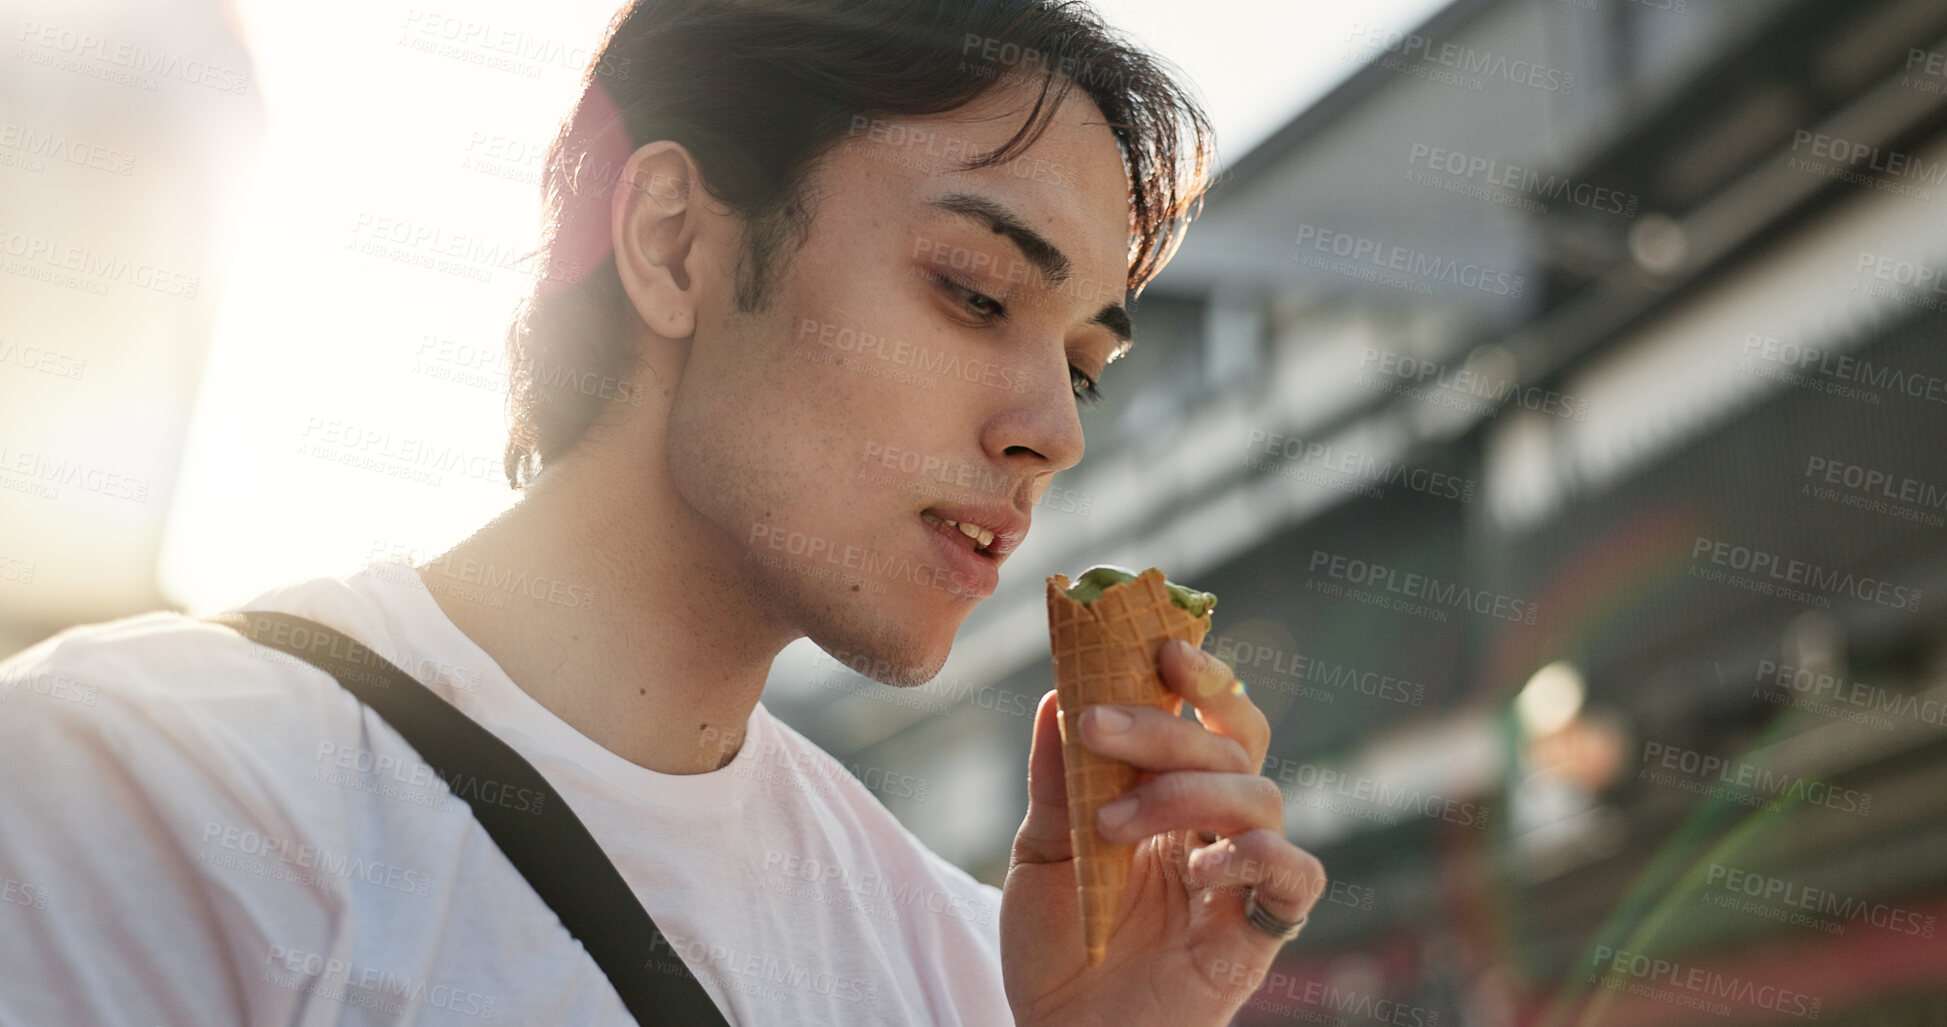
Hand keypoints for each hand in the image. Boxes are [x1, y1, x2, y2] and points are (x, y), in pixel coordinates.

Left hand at [1001, 639, 1325, 1026]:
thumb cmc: (1057, 951)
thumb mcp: (1041, 855)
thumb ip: (1056, 781)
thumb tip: (1055, 693)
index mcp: (1172, 798)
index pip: (1205, 717)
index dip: (1197, 674)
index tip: (1156, 644)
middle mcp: (1215, 828)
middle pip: (1231, 742)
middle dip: (1168, 722)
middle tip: (1098, 723)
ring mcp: (1240, 878)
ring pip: (1258, 795)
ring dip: (1182, 792)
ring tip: (1109, 826)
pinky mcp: (1258, 934)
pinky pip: (1294, 875)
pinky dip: (1255, 854)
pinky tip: (1199, 866)